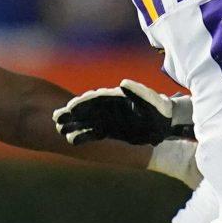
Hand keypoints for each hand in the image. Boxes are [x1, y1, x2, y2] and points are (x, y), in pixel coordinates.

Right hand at [53, 79, 193, 145]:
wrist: (164, 124)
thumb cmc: (158, 109)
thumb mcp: (151, 100)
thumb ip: (138, 92)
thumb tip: (123, 83)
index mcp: (117, 97)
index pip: (97, 98)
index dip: (84, 101)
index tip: (71, 106)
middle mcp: (109, 108)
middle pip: (87, 109)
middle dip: (72, 112)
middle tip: (57, 116)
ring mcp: (108, 119)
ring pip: (86, 121)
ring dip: (74, 124)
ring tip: (60, 128)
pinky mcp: (109, 131)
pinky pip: (93, 133)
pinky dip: (83, 135)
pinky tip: (72, 139)